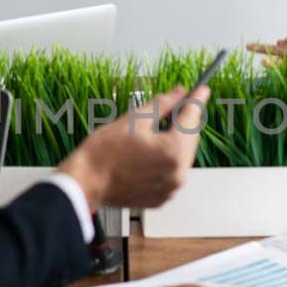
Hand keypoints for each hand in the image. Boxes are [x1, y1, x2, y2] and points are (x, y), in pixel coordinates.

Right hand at [57, 86, 206, 209]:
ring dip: (175, 141)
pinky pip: (172, 172)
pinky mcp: (162, 197)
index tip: (201, 89)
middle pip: (190, 139)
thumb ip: (163, 104)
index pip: (192, 118)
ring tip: (155, 130)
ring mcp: (170, 188)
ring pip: (182, 156)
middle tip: (176, 104)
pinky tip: (150, 151)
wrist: (84, 183)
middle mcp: (177, 174)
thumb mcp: (135, 119)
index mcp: (173, 152)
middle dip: (184, 121)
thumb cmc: (102, 155)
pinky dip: (166, 159)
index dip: (196, 99)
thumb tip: (180, 93)